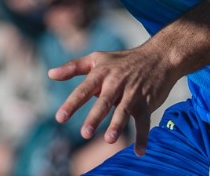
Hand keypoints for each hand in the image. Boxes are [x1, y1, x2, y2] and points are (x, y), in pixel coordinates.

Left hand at [49, 42, 183, 156]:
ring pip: (124, 111)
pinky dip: (142, 137)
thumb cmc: (123, 60)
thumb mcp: (97, 58)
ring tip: (109, 140)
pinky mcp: (147, 103)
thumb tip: (50, 74)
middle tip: (85, 133)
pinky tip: (139, 152)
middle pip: (104, 101)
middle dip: (95, 117)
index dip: (72, 103)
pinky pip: (144, 121)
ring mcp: (133, 93)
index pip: (84, 89)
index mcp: (101, 73)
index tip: (60, 118)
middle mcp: (117, 83)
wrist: (159, 56)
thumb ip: (73, 67)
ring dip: (117, 125)